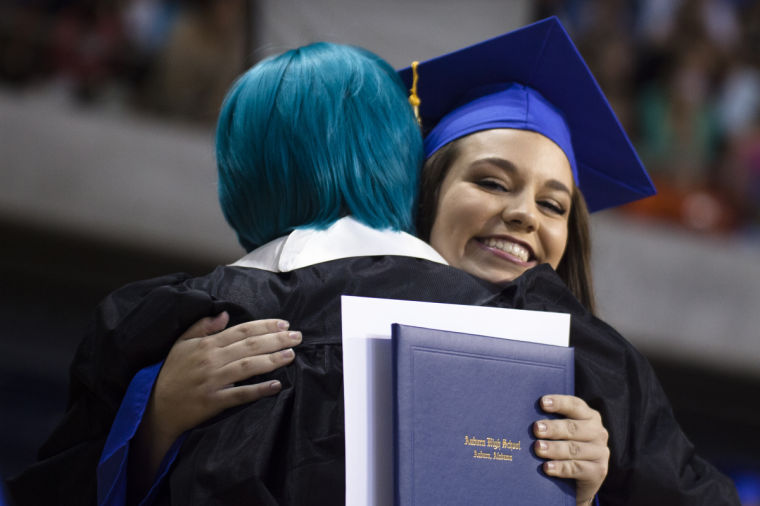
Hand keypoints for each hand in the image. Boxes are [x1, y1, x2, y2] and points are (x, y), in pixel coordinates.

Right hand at [150, 311, 300, 440]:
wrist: (156, 408)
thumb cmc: (171, 373)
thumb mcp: (181, 344)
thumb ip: (202, 326)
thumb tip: (224, 313)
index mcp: (206, 344)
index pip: (241, 331)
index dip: (264, 326)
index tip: (284, 324)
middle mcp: (211, 360)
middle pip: (250, 346)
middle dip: (276, 339)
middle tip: (297, 336)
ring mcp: (213, 381)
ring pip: (248, 367)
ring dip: (272, 360)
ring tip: (291, 355)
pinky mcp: (214, 402)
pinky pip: (240, 395)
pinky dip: (259, 390)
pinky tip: (276, 385)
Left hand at [533, 395, 608, 505]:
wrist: (578, 479)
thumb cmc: (563, 446)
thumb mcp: (561, 432)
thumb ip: (549, 420)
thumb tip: (523, 413)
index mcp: (589, 416)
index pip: (575, 405)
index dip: (559, 403)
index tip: (542, 402)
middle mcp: (598, 432)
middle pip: (573, 427)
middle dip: (554, 428)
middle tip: (536, 428)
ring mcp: (600, 452)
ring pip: (574, 449)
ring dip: (554, 448)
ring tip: (537, 448)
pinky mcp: (598, 471)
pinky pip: (577, 468)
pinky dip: (561, 468)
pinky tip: (547, 467)